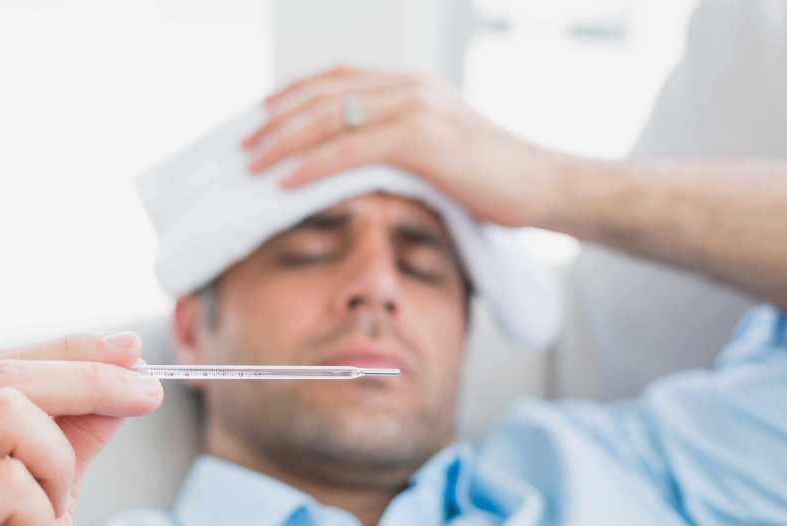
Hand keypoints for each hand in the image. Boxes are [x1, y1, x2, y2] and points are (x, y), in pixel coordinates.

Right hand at [0, 332, 162, 525]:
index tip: (132, 351)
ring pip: (12, 414)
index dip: (74, 352)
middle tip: (147, 395)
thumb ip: (75, 433)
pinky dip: (39, 515)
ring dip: (57, 466)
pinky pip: (10, 480)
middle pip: (8, 376)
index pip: (3, 364)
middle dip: (94, 381)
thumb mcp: (51, 491)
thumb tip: (122, 377)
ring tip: (47, 514)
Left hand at [243, 65, 569, 227]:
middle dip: (276, 120)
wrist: (543, 185)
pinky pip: (350, 149)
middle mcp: (409, 87)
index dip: (293, 95)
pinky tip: (285, 182)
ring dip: (283, 142)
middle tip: (242, 145)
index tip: (260, 117)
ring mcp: (415, 108)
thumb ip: (401, 145)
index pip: (338, 79)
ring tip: (251, 165)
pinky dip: (311, 165)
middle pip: (324, 95)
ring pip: (329, 118)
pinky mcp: (421, 139)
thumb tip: (357, 167)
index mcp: (411, 84)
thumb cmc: (494, 178)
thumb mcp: (441, 150)